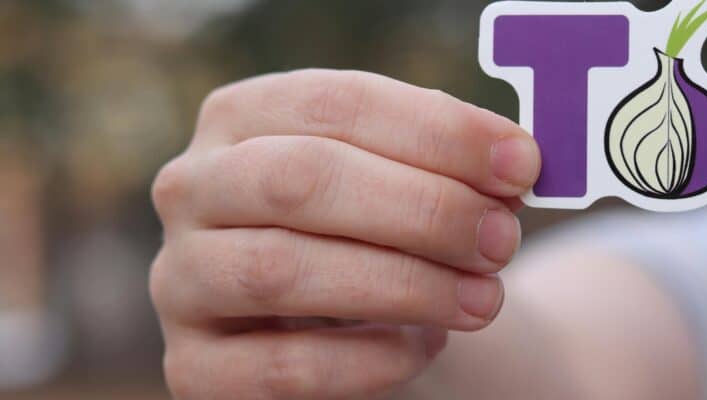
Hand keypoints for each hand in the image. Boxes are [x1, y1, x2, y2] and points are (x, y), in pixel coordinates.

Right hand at [149, 69, 539, 398]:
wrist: (339, 326)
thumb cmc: (376, 235)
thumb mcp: (401, 183)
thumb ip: (444, 167)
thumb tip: (513, 166)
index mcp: (244, 118)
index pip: (338, 104)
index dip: (438, 133)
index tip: (521, 165)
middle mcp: (194, 188)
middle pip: (303, 180)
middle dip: (422, 209)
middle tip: (502, 240)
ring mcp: (181, 279)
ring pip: (282, 269)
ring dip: (404, 285)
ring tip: (483, 299)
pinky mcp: (194, 367)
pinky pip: (283, 367)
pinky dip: (370, 358)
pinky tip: (425, 346)